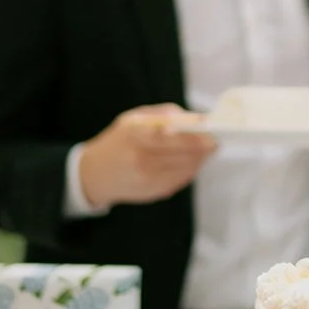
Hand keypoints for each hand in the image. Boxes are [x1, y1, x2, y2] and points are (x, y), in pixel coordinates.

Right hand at [78, 104, 215, 207]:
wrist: (94, 175)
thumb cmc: (117, 142)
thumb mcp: (133, 119)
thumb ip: (163, 115)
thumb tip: (194, 118)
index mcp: (135, 137)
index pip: (173, 138)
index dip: (196, 137)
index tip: (212, 132)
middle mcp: (141, 161)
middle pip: (184, 156)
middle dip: (203, 148)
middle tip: (215, 141)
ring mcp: (148, 180)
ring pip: (187, 169)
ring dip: (199, 159)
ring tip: (204, 150)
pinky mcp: (154, 193)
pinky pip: (181, 180)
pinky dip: (189, 170)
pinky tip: (189, 162)